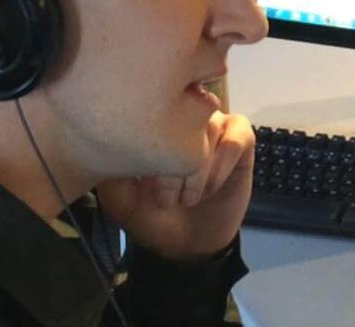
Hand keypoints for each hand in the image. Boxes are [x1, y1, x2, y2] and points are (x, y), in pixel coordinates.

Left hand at [98, 112, 254, 261]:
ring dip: (199, 168)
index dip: (151, 148)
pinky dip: (222, 166)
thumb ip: (113, 173)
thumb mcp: (121, 199)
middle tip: (167, 198)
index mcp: (153, 123)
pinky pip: (236, 139)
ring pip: (211, 127)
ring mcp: (214, 124)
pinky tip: (210, 189)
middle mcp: (185, 116)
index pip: (153, 112)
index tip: (144, 186)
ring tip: (189, 198)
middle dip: (177, 161)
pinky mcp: (241, 138)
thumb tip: (113, 141)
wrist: (187, 242)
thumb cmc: (150, 216)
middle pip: (185, 116)